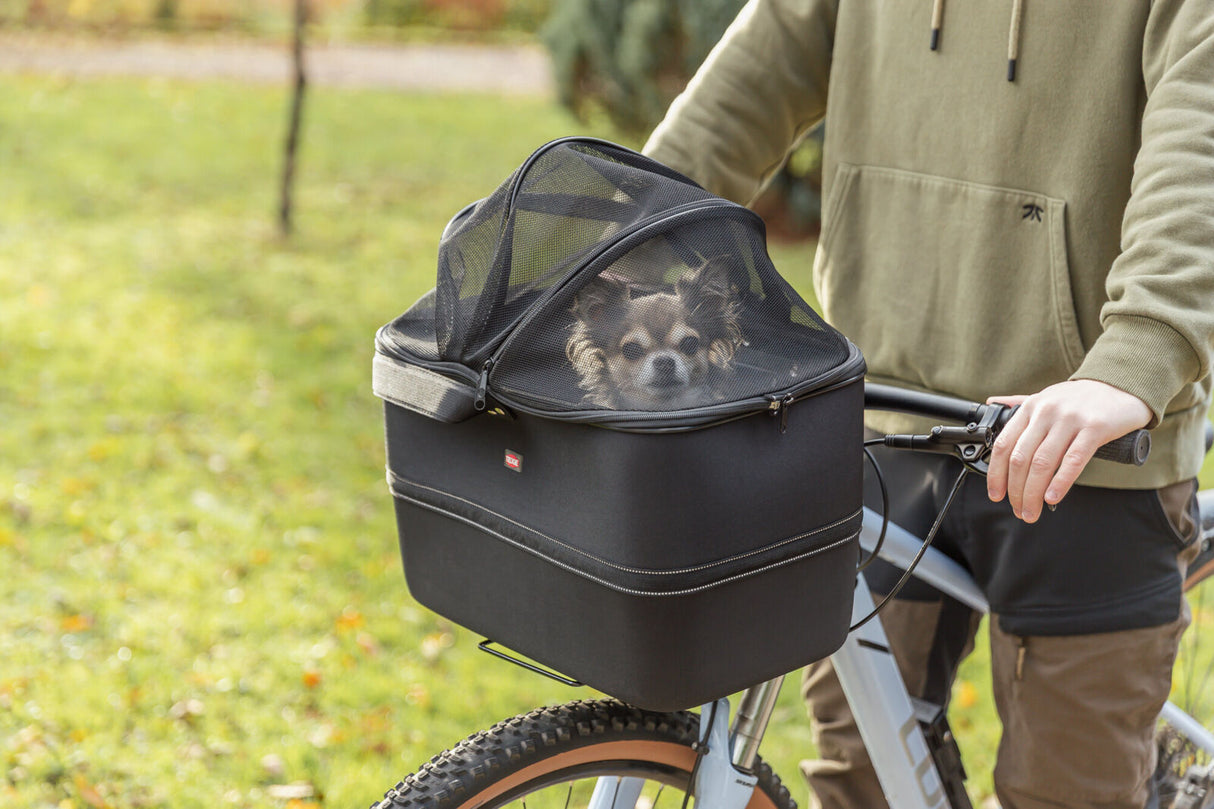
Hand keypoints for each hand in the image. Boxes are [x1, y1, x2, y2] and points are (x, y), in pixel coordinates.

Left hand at [985, 380, 1150, 522]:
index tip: (996, 494)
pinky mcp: (1095, 427)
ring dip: (1033, 493)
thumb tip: (991, 402)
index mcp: (1030, 407)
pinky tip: (1052, 498)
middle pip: (1021, 458)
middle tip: (1018, 510)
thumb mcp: (1046, 396)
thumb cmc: (1081, 398)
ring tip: (1032, 512)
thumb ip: (1018, 403)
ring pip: (1043, 463)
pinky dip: (1060, 482)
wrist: (1122, 385)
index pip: (1003, 445)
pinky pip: (1073, 460)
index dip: (996, 474)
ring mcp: (1070, 419)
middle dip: (1016, 490)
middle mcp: (1046, 412)